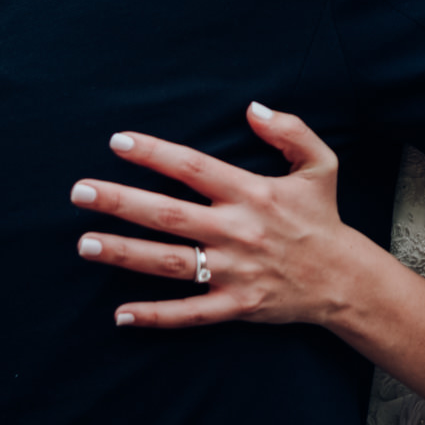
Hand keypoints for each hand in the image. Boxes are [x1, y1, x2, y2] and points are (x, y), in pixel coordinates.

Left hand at [70, 102, 371, 329]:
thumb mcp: (321, 164)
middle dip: (121, 202)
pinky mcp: (237, 305)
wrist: (345, 278)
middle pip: (169, 214)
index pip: (194, 168)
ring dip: (125, 253)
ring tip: (84, 243)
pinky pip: (190, 313)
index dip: (155, 154)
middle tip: (79, 192)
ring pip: (171, 262)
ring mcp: (235, 271)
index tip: (118, 142)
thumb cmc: (323, 218)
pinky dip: (156, 316)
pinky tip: (120, 315)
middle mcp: (238, 231)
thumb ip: (290, 131)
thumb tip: (253, 108)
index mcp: (253, 193)